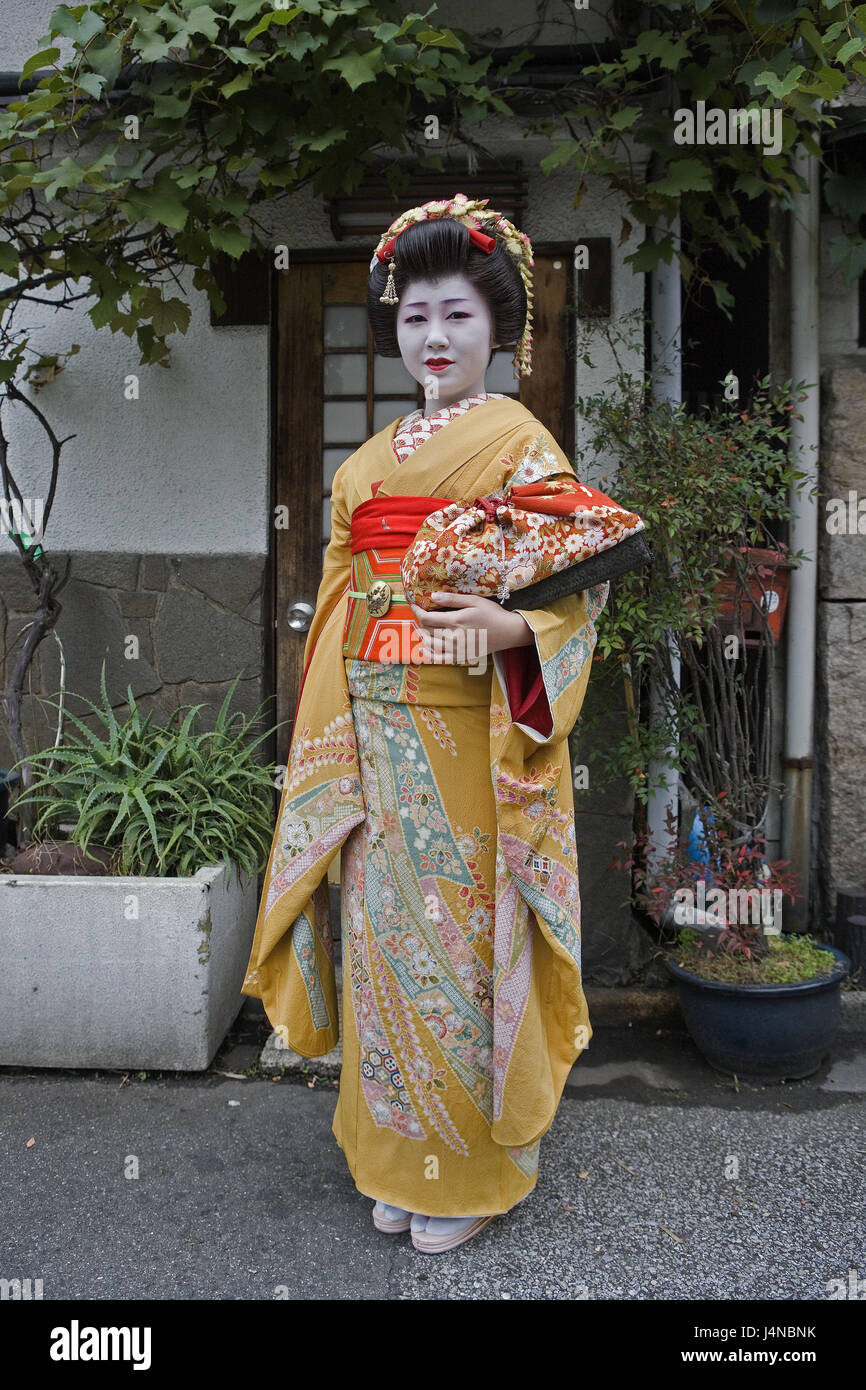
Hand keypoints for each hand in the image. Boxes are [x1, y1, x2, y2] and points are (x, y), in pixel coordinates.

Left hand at [409, 591, 533, 662]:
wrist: (507, 632)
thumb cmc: (492, 613)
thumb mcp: (474, 601)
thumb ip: (452, 599)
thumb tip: (433, 595)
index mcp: (456, 621)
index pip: (427, 618)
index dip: (417, 611)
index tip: (414, 605)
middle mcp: (454, 637)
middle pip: (427, 630)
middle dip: (421, 621)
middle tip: (421, 613)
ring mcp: (456, 650)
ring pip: (430, 644)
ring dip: (423, 635)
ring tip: (422, 627)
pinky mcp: (461, 657)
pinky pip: (439, 659)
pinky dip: (429, 654)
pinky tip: (424, 648)